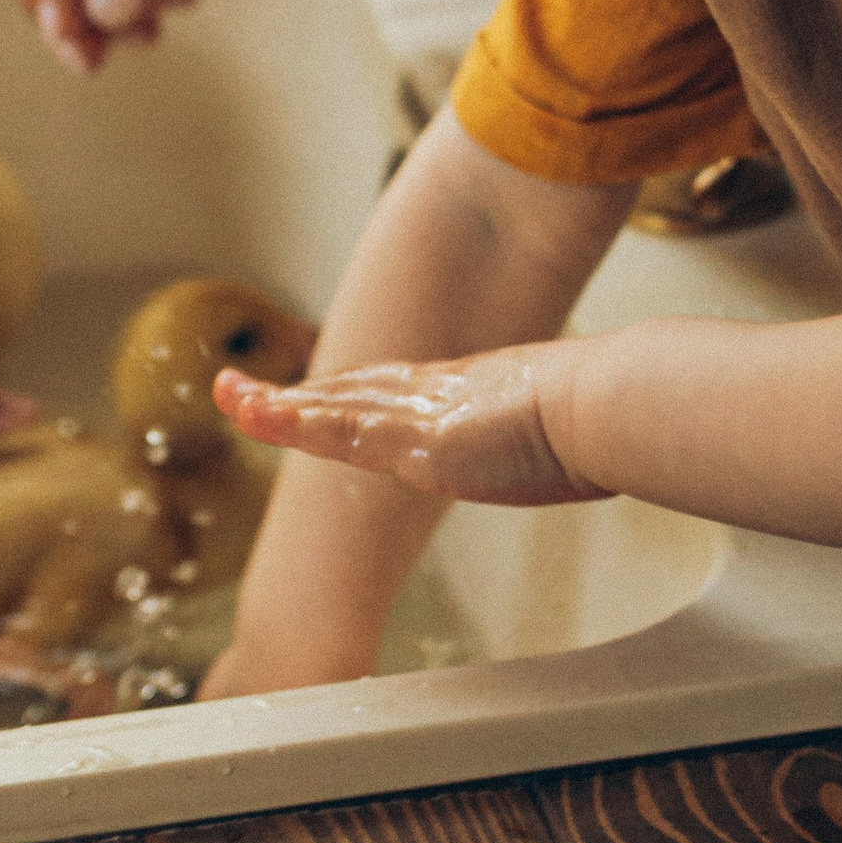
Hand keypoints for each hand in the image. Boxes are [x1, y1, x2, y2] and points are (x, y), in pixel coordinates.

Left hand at [214, 345, 604, 505]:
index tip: (328, 391)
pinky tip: (250, 411)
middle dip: (306, 393)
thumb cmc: (609, 424)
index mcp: (475, 395)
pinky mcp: (410, 439)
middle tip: (255, 392)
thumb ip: (574, 445)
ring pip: (332, 405)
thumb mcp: (583, 438)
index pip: (400, 390)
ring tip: (230, 395)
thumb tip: (611, 452)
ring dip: (278, 404)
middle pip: (355, 389)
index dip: (358, 389)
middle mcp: (438, 396)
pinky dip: (285, 420)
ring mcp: (421, 416)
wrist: (607, 407)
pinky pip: (332, 429)